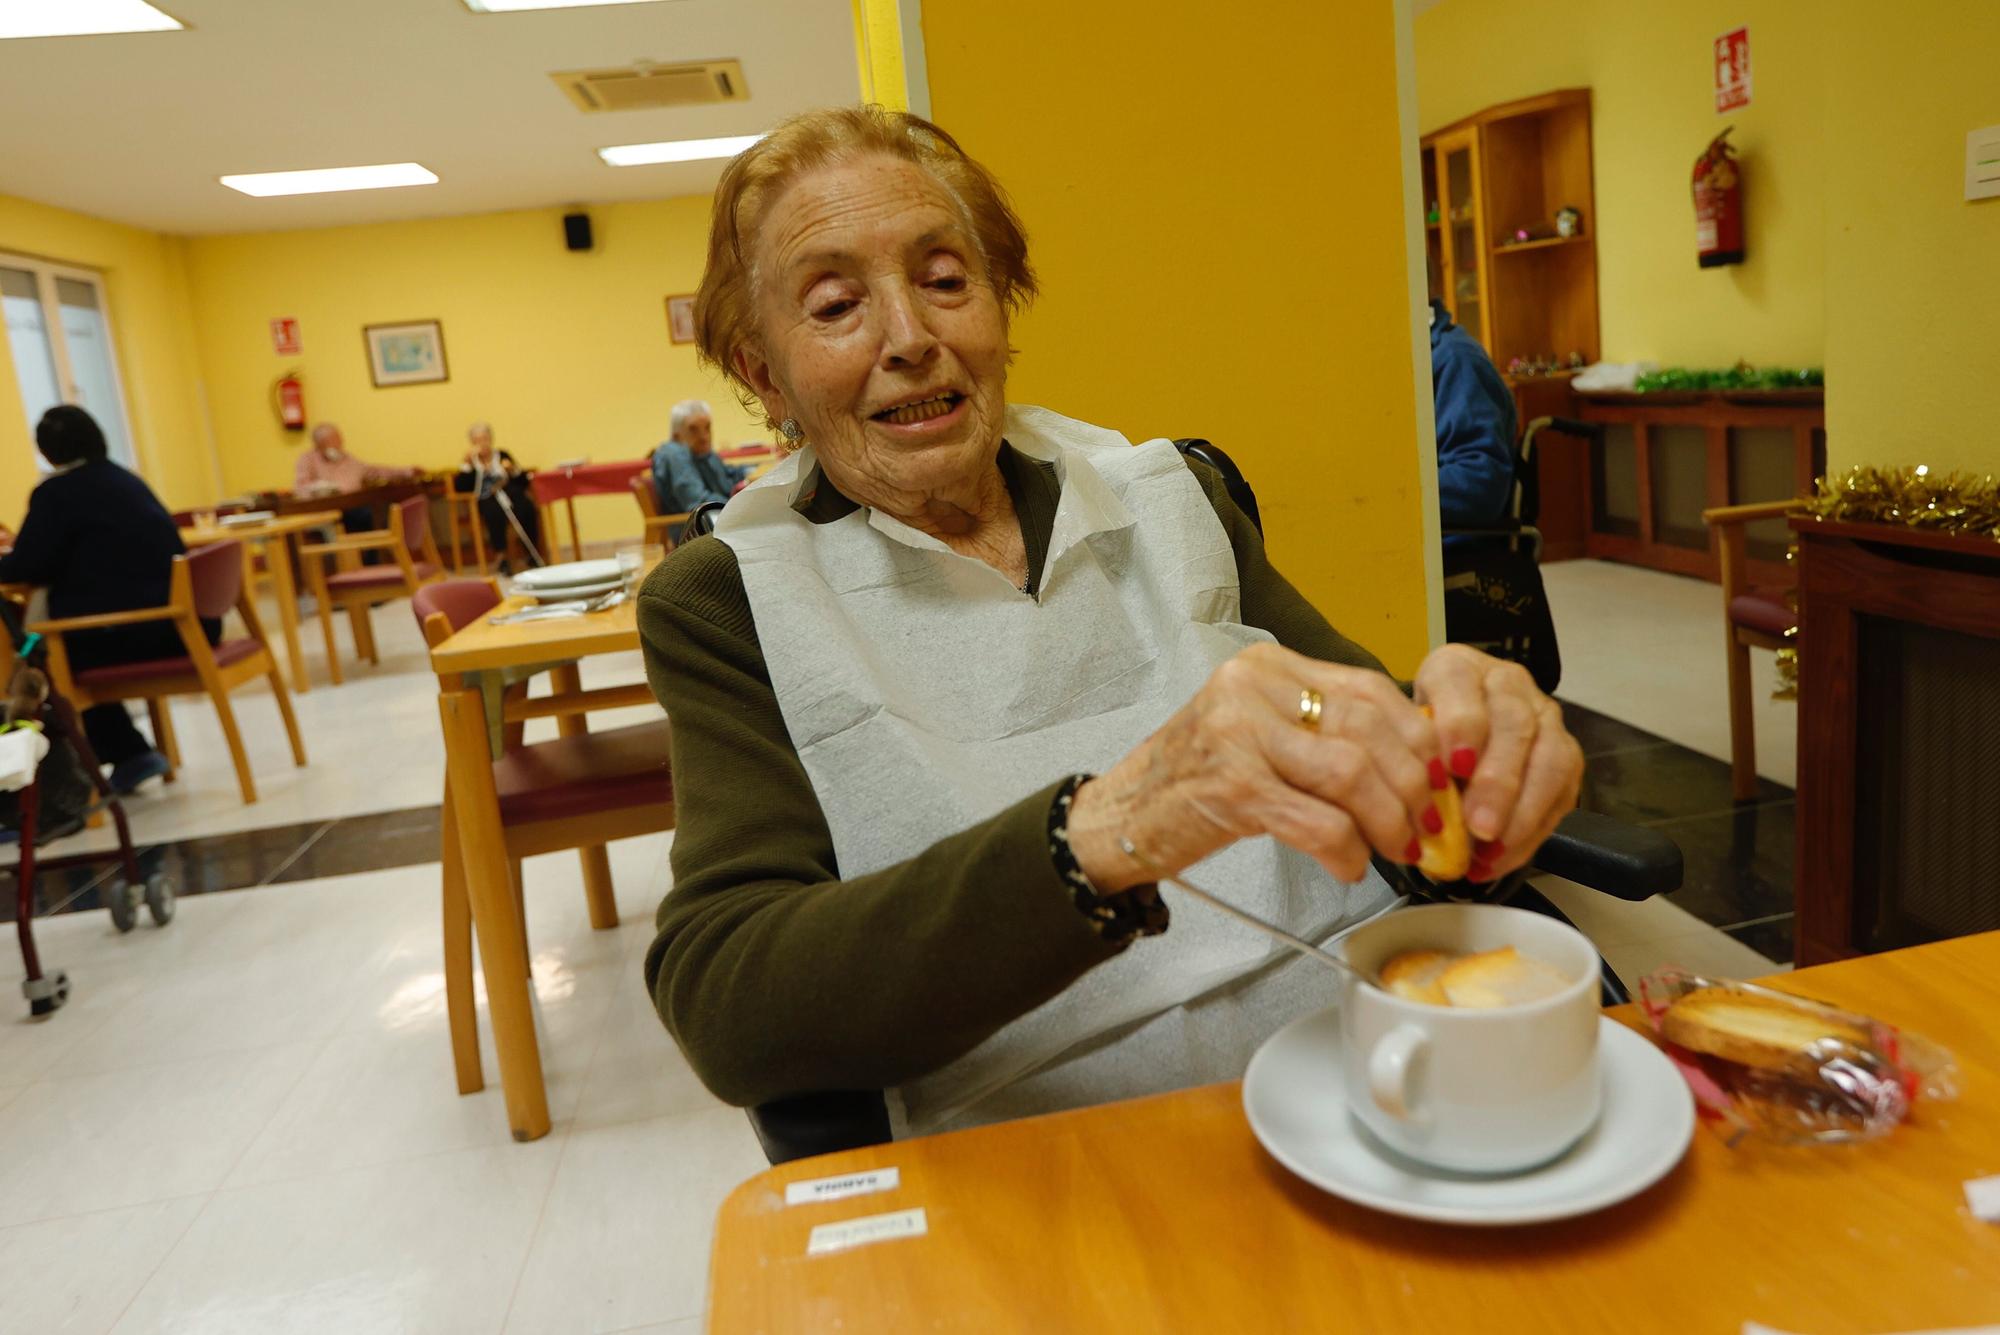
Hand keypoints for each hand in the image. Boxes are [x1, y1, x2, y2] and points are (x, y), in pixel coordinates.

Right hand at [1065, 643, 1444, 892]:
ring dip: (1388, 821)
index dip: (1418, 739)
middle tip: (1426, 826)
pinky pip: (1318, 821)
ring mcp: (1238, 735)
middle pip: (1370, 729)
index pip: (1370, 690)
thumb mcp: (1261, 732)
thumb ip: (1325, 732)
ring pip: (1352, 773)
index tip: (1440, 780)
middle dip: (1412, 786)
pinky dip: (1348, 851)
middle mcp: (1251, 689)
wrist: (1124, 814)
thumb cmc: (1199, 779)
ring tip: (1396, 848)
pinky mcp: (1231, 788)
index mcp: (1268, 667)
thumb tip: (1417, 763)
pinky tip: (1350, 866)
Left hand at [1411, 643, 1582, 881]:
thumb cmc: (1422, 738)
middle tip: (1478, 825)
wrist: (1452, 736)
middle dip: (1498, 781)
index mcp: (1457, 668)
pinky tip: (1502, 856)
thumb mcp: (1404, 737)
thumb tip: (1418, 815)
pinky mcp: (1565, 752)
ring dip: (1523, 811)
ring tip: (1493, 849)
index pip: (1461, 684)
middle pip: (1514, 724)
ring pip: (1551, 757)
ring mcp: (1542, 715)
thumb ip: (1414, 760)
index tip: (1453, 767)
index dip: (1460, 725)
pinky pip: (1561, 792)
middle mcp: (1507, 683)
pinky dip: (1531, 831)